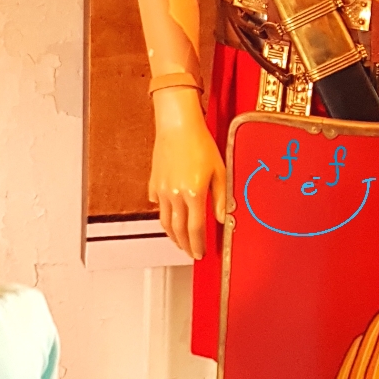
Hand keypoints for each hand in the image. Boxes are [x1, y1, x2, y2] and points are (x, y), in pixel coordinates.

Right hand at [149, 88, 226, 259]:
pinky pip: (157, 205)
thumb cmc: (199, 143)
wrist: (177, 124)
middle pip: (178, 230)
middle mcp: (175, 194)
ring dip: (172, 235)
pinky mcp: (154, 182)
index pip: (196, 229)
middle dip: (185, 245)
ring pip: (164, 221)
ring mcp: (162, 189)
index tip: (200, 253)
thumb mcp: (220, 170)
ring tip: (179, 241)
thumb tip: (224, 218)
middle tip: (190, 252)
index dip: (198, 245)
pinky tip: (168, 217)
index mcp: (193, 193)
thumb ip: (222, 197)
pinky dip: (163, 215)